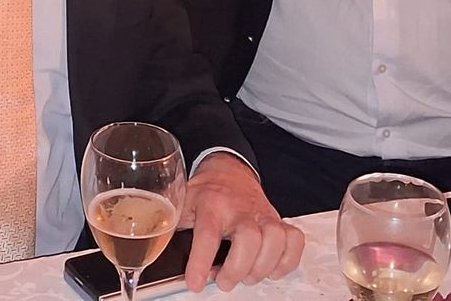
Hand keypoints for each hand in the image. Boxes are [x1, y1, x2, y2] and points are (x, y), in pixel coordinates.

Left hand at [180, 153, 303, 290]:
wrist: (226, 168)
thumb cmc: (204, 192)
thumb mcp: (182, 203)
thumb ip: (172, 226)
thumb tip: (155, 252)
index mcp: (212, 203)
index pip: (208, 233)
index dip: (202, 262)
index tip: (196, 283)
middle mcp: (240, 208)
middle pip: (249, 239)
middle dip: (238, 268)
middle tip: (224, 280)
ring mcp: (262, 213)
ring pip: (275, 240)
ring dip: (262, 267)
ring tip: (246, 274)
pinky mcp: (278, 220)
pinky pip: (294, 241)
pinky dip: (286, 261)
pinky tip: (270, 268)